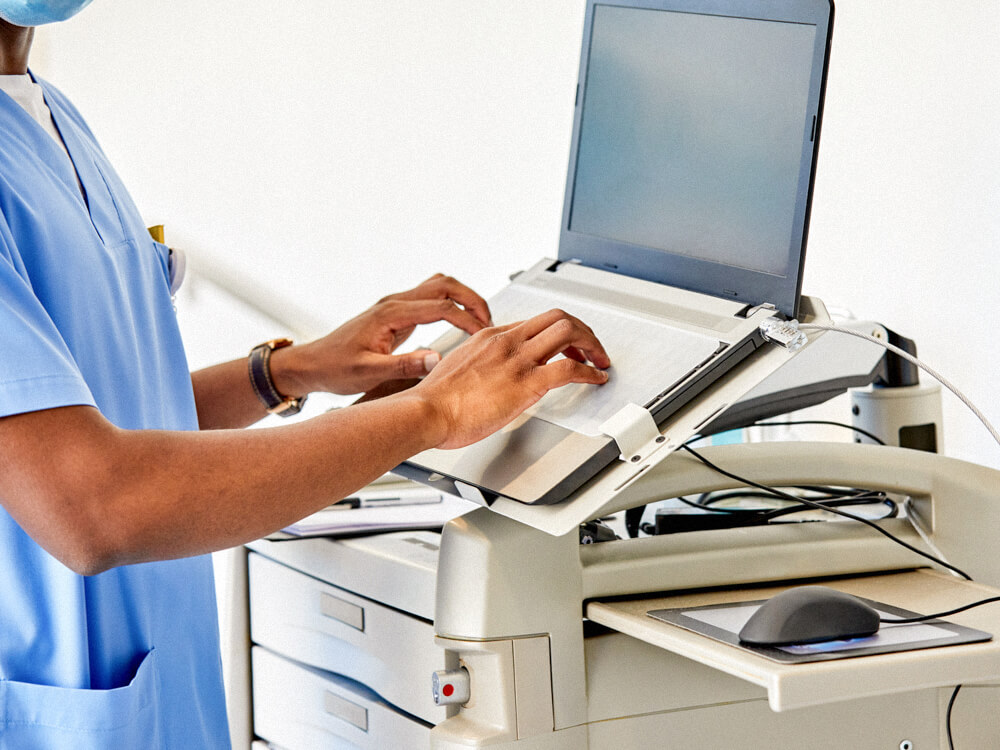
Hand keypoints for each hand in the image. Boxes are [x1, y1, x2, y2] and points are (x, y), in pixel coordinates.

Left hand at [272, 274, 490, 395]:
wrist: (313, 365)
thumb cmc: (335, 368)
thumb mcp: (369, 373)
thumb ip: (404, 365)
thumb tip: (436, 359)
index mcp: (390, 314)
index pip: (441, 306)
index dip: (467, 319)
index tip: (482, 335)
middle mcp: (394, 303)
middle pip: (444, 285)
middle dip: (472, 299)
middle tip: (489, 321)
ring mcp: (395, 306)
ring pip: (438, 286)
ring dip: (463, 298)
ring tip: (479, 320)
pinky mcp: (396, 315)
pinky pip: (431, 299)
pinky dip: (451, 304)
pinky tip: (459, 323)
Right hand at [414, 309, 610, 448]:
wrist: (426, 411)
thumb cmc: (434, 401)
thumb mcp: (456, 370)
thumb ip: (477, 367)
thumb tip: (484, 380)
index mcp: (488, 337)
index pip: (533, 323)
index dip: (555, 334)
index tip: (564, 348)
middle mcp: (506, 341)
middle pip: (557, 317)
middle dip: (582, 331)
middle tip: (591, 349)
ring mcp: (517, 360)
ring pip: (568, 331)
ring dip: (592, 345)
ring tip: (600, 361)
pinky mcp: (526, 384)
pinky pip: (570, 370)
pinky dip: (590, 373)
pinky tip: (596, 380)